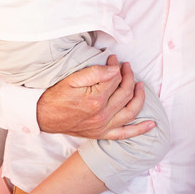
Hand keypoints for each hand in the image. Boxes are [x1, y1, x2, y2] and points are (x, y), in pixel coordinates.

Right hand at [36, 55, 154, 138]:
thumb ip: (95, 72)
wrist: (42, 116)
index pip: (116, 79)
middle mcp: (102, 115)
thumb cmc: (56, 96)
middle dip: (129, 77)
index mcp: (95, 100)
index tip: (114, 59)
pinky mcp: (101, 134)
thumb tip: (115, 68)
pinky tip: (152, 124)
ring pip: (130, 111)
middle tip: (126, 67)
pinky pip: (125, 134)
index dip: (117, 67)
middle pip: (125, 93)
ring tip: (140, 85)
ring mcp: (103, 126)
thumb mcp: (72, 79)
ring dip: (139, 97)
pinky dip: (140, 130)